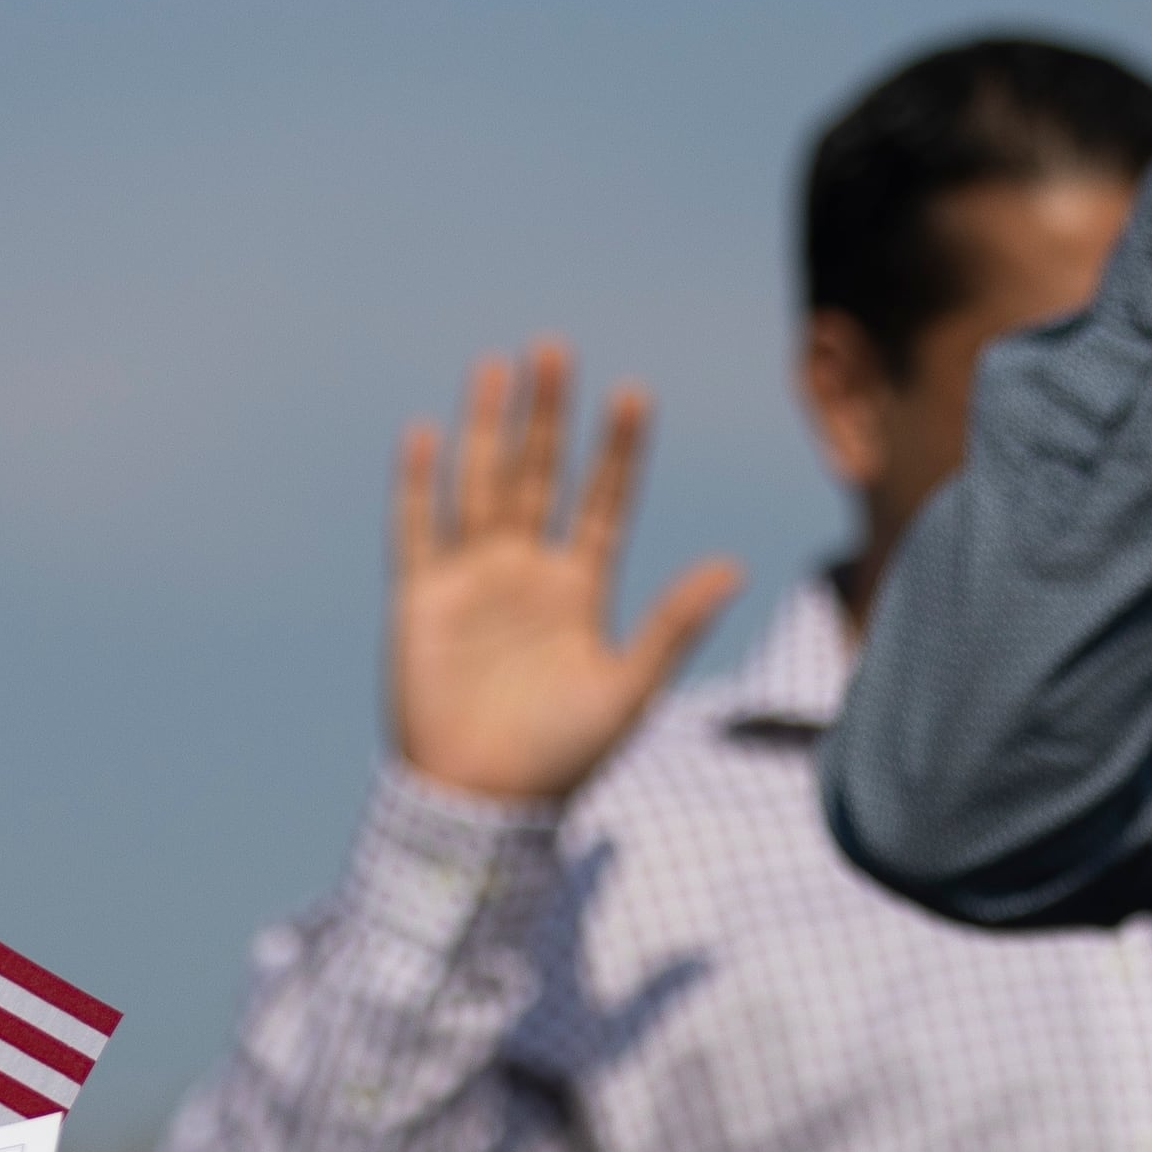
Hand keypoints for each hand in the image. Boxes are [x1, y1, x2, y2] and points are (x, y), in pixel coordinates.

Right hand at [387, 345, 742, 805]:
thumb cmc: (561, 758)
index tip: (634, 394)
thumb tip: (734, 566)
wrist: (480, 803)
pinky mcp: (420, 599)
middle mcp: (525, 572)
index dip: (617, 451)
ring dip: (487, 427)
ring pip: (481, 484)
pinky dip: (417, 483)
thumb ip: (674, 625)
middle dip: (548, 415)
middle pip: (539, 474)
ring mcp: (472, 581)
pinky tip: (424, 432)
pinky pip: (416, 529)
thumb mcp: (628, 690)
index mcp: (579, 589)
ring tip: (497, 366)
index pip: (602, 501)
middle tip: (555, 348)